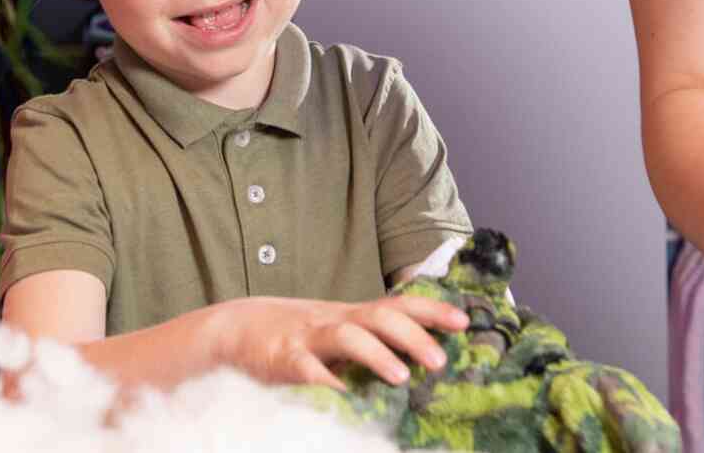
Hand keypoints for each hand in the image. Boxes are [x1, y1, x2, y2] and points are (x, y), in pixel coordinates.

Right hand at [210, 294, 469, 388]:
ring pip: (348, 337)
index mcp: (354, 315)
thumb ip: (374, 340)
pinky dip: (327, 383)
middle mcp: (336, 321)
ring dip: (377, 355)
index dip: (432, 311)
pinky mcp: (284, 359)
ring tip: (401, 378)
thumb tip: (424, 357)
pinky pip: (308, 370)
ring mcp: (310, 338)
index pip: (399, 305)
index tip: (464, 323)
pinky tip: (344, 398)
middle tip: (440, 360)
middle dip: (413, 336)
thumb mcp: (339, 330)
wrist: (238, 327)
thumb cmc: (299, 335)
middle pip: (380, 317)